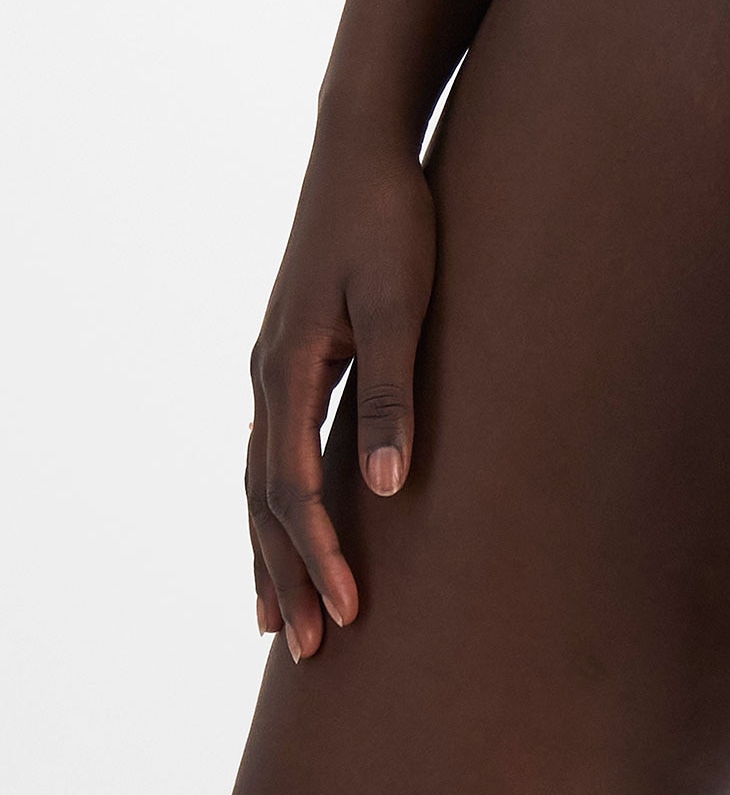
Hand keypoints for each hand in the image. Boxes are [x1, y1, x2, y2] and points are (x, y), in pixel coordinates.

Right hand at [244, 121, 436, 659]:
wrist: (362, 144)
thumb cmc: (392, 216)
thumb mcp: (405, 302)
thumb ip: (395, 392)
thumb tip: (389, 489)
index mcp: (288, 366)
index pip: (294, 487)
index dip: (319, 553)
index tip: (348, 611)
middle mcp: (267, 372)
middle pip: (264, 497)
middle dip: (286, 573)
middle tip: (308, 650)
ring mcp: (274, 362)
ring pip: (260, 477)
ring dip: (273, 548)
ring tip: (279, 617)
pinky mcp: (294, 351)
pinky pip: (274, 446)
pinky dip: (276, 500)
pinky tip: (291, 524)